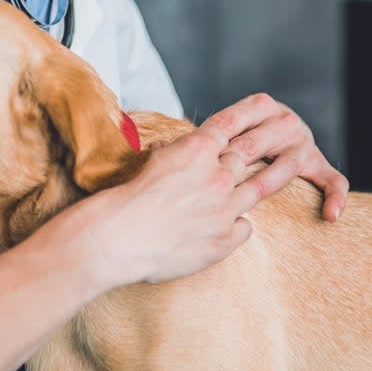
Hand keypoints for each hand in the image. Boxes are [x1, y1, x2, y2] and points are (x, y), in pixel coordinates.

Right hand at [83, 125, 259, 286]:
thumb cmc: (128, 200)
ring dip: (237, 196)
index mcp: (200, 150)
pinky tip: (219, 229)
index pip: (226, 131)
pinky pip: (245, 226)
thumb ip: (169, 152)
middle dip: (228, 169)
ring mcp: (225, 209)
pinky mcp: (225, 239)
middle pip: (240, 162)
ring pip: (252, 192)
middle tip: (212, 181)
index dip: (222, 141)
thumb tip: (168, 147)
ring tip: (218, 204)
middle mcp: (219, 176)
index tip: (221, 147)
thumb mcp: (149, 162)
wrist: (118, 237)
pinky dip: (235, 227)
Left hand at [202, 93, 348, 221]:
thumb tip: (158, 146)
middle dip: (235, 163)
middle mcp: (284, 122)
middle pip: (257, 143)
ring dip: (271, 179)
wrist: (272, 130)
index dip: (211, 145)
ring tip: (251, 199)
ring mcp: (303, 143)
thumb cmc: (237, 137)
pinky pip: (332, 179)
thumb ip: (190, 141)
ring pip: (290, 162)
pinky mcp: (318, 163)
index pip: (230, 123)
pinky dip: (333, 196)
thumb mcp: (217, 135)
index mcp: (257, 109)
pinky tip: (330, 216)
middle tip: (216, 186)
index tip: (189, 168)